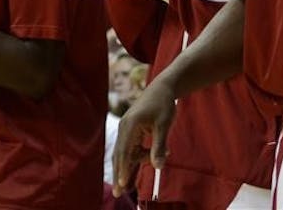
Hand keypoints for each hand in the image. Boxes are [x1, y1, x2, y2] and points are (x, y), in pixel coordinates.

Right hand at [111, 79, 176, 196]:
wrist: (162, 88)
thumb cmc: (163, 105)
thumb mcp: (164, 125)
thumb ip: (159, 146)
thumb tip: (158, 167)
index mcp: (130, 124)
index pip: (124, 151)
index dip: (123, 169)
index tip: (122, 184)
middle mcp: (124, 128)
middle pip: (120, 155)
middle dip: (119, 174)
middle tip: (118, 193)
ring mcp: (126, 129)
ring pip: (126, 153)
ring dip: (135, 164)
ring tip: (150, 169)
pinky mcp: (131, 131)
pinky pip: (132, 149)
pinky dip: (140, 156)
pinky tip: (155, 157)